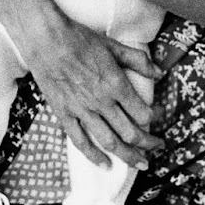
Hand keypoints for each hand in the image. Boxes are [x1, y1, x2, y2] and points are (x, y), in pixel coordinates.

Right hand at [20, 14, 163, 168]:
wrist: (45, 39)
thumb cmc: (79, 39)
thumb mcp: (114, 46)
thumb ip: (138, 60)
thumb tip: (159, 73)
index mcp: (116, 84)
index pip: (143, 113)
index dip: (154, 118)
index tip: (157, 117)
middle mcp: (102, 102)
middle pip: (131, 133)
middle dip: (148, 144)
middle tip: (157, 148)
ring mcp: (82, 111)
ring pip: (110, 142)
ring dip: (128, 156)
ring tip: (140, 163)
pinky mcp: (64, 114)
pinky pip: (81, 141)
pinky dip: (94, 156)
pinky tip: (106, 165)